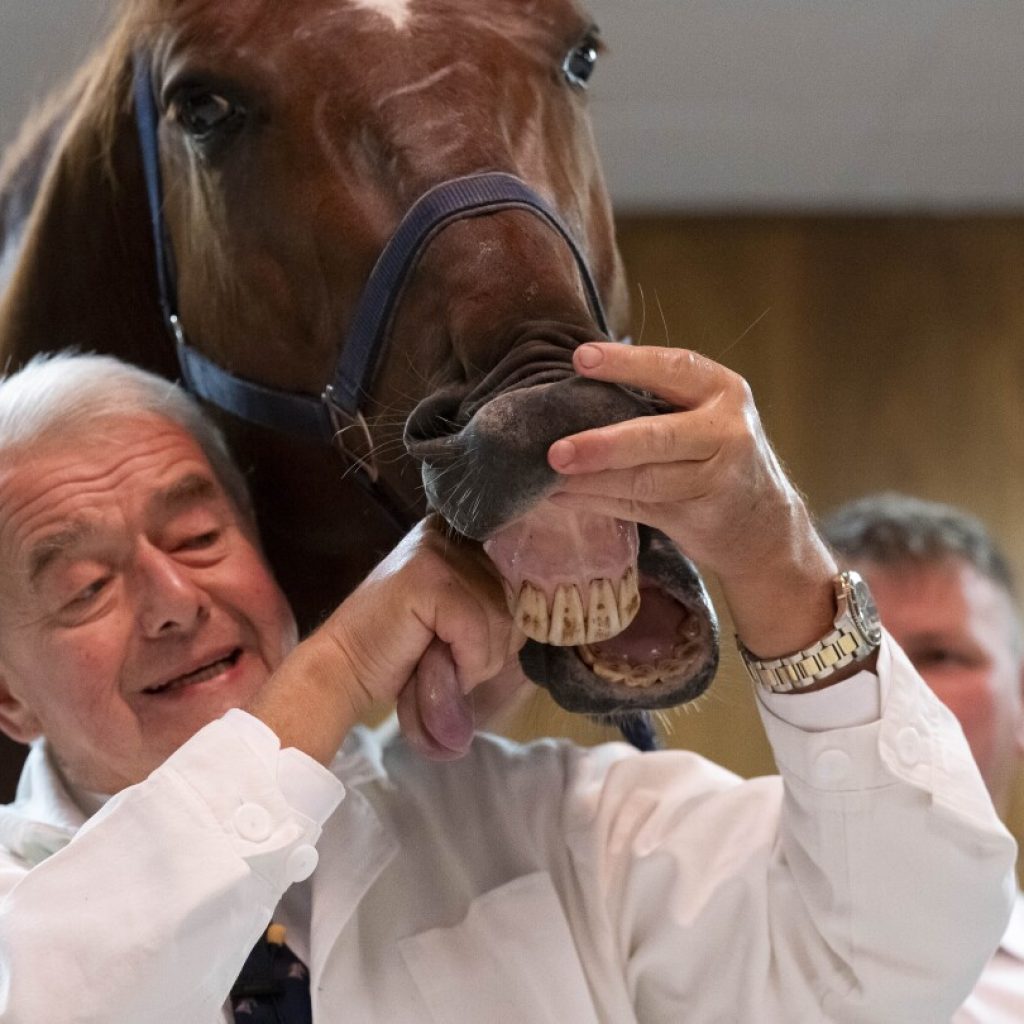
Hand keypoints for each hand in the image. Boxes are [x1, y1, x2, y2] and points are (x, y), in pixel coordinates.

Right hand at [249, 517, 524, 762]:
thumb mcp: (462, 621)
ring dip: (478, 660)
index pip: (522, 574)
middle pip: (516, 600)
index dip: (513, 616)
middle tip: (450, 658)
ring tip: (439, 662)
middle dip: (493, 646)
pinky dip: (465, 663)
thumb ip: (499, 605)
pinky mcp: (428, 578)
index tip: (484, 641)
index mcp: (461, 536)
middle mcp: (450, 533)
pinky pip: (478, 631)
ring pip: (501, 619)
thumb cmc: (404, 653)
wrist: (343, 670)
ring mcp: (437, 551)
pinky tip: (435, 664)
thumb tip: (554, 610)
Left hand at [547, 343, 839, 660]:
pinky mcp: (700, 518)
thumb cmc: (715, 453)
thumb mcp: (703, 414)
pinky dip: (595, 502)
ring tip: (548, 476)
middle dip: (603, 445)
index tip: (581, 359)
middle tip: (555, 451)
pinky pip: (637, 508)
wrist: (763, 524)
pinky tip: (560, 497)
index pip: (673, 369)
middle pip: (657, 438)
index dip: (627, 363)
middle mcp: (727, 432)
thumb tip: (575, 383)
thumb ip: (657, 398)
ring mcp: (718, 479)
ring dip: (590, 481)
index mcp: (723, 390)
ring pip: (643, 481)